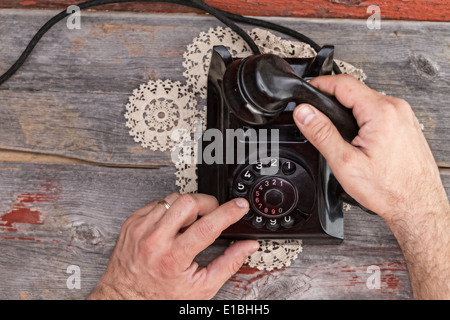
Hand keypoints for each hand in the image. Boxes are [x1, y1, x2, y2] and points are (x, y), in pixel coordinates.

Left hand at [88, 193, 258, 299]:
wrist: (124, 298)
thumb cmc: (161, 296)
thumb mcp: (201, 288)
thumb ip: (228, 264)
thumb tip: (248, 246)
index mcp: (173, 258)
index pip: (207, 226)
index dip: (228, 213)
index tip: (240, 205)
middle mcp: (154, 240)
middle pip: (188, 203)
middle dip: (207, 204)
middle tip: (212, 214)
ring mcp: (140, 229)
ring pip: (173, 199)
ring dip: (188, 206)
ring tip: (190, 223)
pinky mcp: (133, 222)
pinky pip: (158, 203)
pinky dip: (171, 209)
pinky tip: (173, 224)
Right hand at [293, 74, 449, 298]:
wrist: (416, 206)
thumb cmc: (389, 188)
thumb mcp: (345, 162)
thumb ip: (321, 133)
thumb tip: (304, 113)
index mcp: (380, 112)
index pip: (343, 83)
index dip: (320, 84)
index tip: (307, 89)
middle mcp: (396, 108)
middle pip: (354, 90)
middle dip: (332, 99)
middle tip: (315, 113)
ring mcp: (403, 116)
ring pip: (366, 102)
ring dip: (347, 110)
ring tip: (335, 130)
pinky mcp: (404, 125)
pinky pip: (377, 112)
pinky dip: (362, 118)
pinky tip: (356, 138)